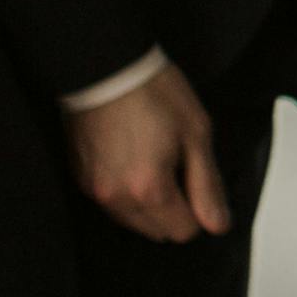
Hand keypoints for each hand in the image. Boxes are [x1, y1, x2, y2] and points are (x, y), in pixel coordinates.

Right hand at [66, 62, 230, 242]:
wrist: (105, 64)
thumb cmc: (153, 92)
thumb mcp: (196, 134)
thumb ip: (207, 186)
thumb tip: (218, 226)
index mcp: (149, 191)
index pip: (184, 231)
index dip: (199, 208)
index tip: (197, 176)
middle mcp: (116, 199)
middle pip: (157, 231)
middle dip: (175, 209)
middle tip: (178, 164)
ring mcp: (93, 190)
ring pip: (132, 221)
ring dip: (149, 203)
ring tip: (154, 158)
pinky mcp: (79, 177)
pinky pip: (111, 203)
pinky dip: (126, 191)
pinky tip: (132, 158)